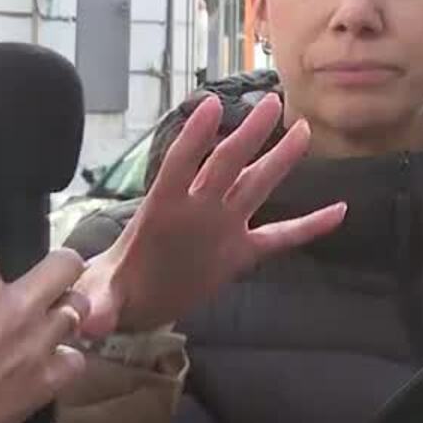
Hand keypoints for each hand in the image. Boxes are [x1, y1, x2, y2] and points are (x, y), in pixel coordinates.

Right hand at [0, 252, 88, 422]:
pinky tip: (45, 364)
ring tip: (43, 323)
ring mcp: (35, 348)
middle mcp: (17, 310)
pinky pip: (76, 360)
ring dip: (62, 312)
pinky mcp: (43, 385)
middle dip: (58, 266)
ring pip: (77, 311)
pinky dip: (65, 359)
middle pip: (64, 267)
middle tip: (46, 279)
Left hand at [77, 94, 344, 336]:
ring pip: (255, 186)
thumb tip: (84, 321)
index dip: (194, 137)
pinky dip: (309, 226)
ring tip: (303, 131)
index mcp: (163, 211)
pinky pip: (280, 237)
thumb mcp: (101, 298)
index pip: (180, 166)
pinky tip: (339, 212)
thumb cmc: (111, 290)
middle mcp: (198, 209)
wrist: (131, 300)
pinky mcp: (239, 253)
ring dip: (279, 159)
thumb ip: (98, 304)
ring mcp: (223, 227)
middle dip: (249, 134)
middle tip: (274, 102)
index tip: (213, 104)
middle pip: (228, 164)